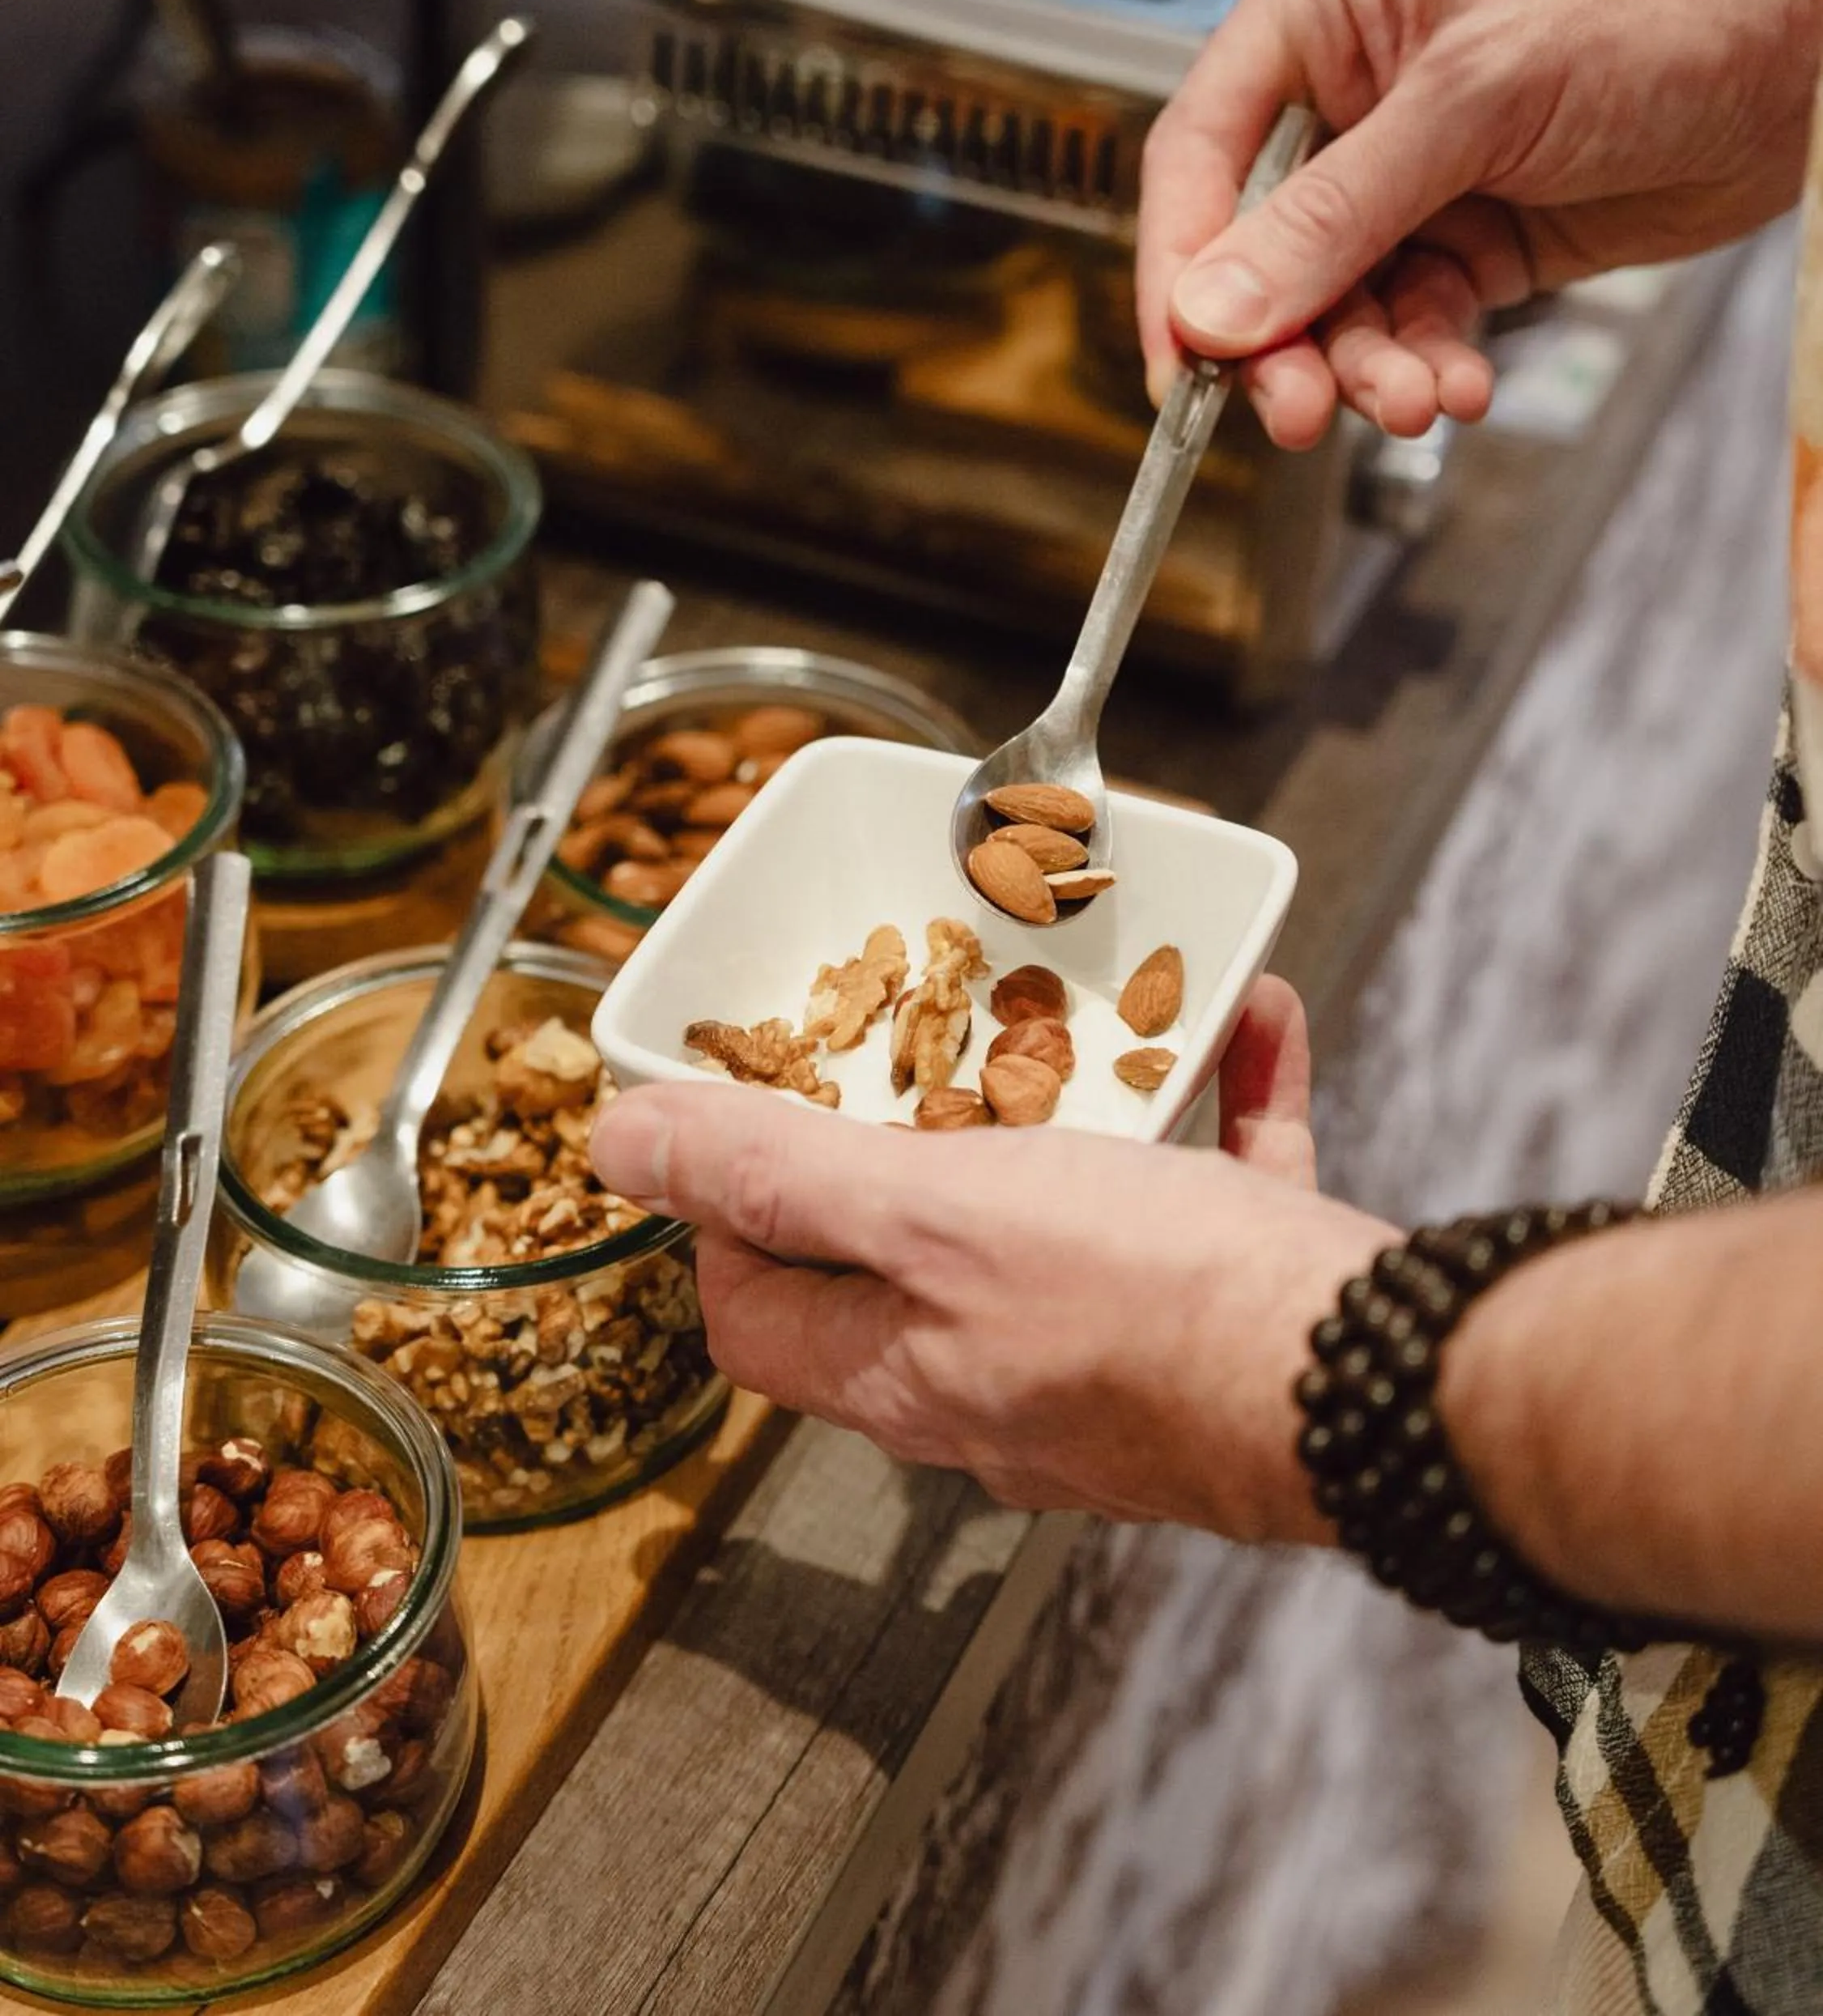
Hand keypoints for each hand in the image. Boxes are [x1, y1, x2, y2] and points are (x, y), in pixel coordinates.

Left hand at [591, 978, 1394, 1538]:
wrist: (1382, 1386)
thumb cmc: (1153, 1307)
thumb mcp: (929, 1214)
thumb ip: (777, 1175)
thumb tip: (619, 1146)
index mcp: (907, 1373)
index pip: (757, 1312)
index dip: (729, 1215)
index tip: (752, 1115)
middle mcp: (1003, 1387)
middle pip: (913, 1258)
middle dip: (920, 1138)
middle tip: (933, 1034)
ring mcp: (1126, 1363)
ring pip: (1076, 1214)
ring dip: (1086, 1103)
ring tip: (1105, 1007)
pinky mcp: (1239, 1322)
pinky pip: (1213, 1193)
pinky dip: (1221, 1106)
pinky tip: (1255, 1015)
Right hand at [1137, 0, 1822, 449]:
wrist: (1798, 55)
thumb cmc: (1656, 4)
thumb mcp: (1472, 104)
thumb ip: (1334, 217)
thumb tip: (1215, 307)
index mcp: (1322, 8)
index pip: (1201, 152)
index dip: (1180, 264)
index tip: (1182, 360)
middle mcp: (1351, 91)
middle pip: (1259, 250)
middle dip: (1283, 341)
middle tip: (1300, 412)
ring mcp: (1408, 173)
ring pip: (1335, 306)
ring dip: (1366, 369)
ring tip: (1414, 401)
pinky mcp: (1467, 239)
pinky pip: (1412, 326)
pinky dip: (1427, 367)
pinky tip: (1458, 387)